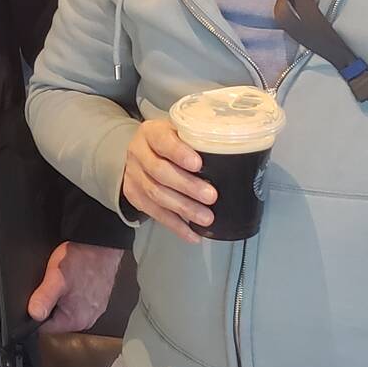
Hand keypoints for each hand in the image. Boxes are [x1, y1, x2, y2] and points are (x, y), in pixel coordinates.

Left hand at [28, 242, 124, 334]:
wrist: (101, 244)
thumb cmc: (83, 259)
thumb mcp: (55, 278)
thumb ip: (43, 298)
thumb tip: (34, 314)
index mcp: (77, 320)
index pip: (44, 328)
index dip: (36, 312)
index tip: (37, 298)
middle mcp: (87, 319)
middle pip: (55, 319)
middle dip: (49, 304)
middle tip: (52, 285)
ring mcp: (94, 309)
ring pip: (65, 309)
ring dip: (60, 297)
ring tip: (63, 280)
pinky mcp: (97, 299)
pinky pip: (76, 300)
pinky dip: (72, 291)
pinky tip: (73, 279)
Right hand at [122, 119, 216, 242]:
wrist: (141, 152)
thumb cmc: (171, 141)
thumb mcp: (181, 132)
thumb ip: (198, 140)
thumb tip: (234, 154)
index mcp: (151, 133)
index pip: (162, 141)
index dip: (179, 153)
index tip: (198, 164)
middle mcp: (138, 153)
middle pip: (159, 171)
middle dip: (187, 186)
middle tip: (211, 196)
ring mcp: (134, 175)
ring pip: (156, 194)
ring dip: (183, 208)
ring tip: (207, 218)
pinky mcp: (134, 196)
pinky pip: (154, 213)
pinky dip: (174, 225)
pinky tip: (192, 234)